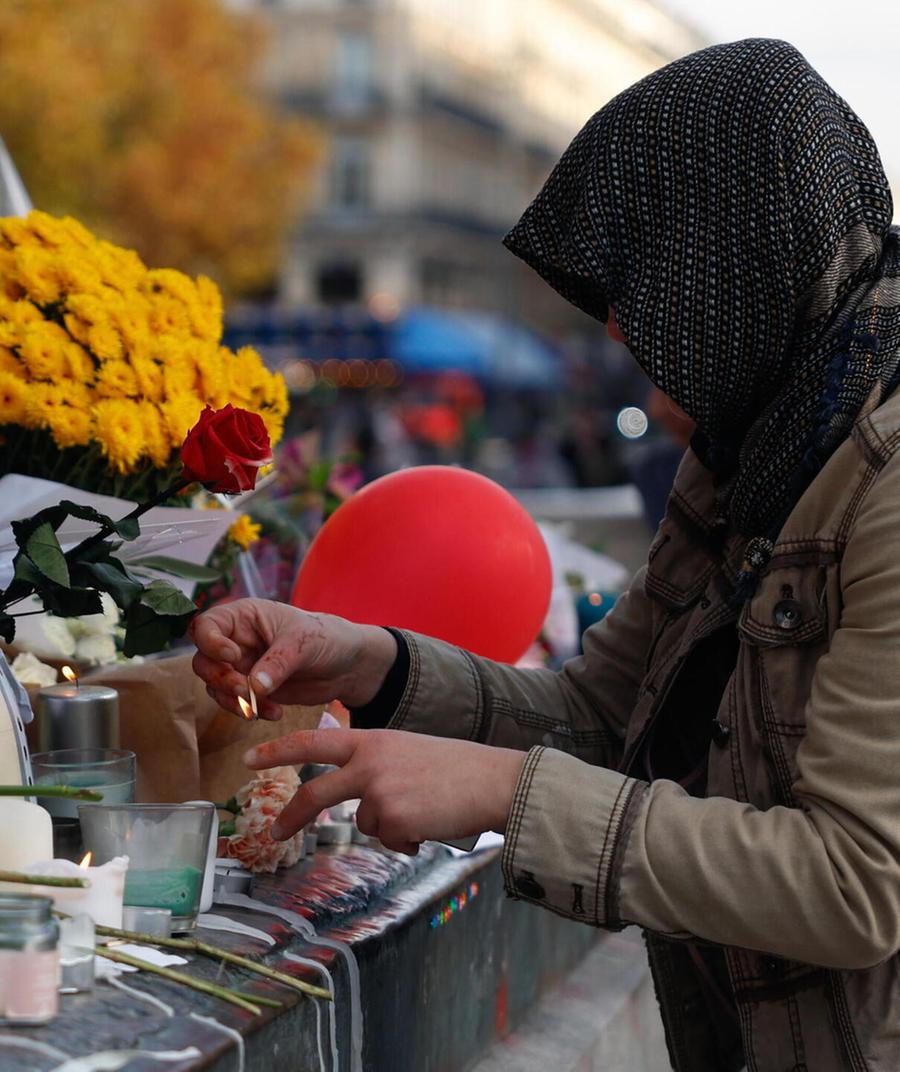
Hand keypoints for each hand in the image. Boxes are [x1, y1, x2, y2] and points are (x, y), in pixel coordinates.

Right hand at [190, 598, 397, 719]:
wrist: (348, 666)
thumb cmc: (327, 638)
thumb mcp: (304, 643)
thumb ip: (278, 662)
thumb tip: (253, 686)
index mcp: (245, 616)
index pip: (206, 624)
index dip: (211, 643)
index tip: (234, 658)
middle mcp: (237, 640)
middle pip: (204, 660)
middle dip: (221, 680)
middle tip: (247, 692)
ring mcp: (242, 666)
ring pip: (215, 686)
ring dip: (233, 701)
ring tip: (261, 709)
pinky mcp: (252, 689)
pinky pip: (235, 703)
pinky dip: (249, 711)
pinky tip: (274, 713)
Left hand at [244, 728, 526, 854]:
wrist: (492, 780)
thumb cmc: (455, 767)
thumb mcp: (406, 752)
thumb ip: (375, 767)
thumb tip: (358, 804)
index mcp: (372, 740)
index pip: (313, 741)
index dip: (278, 751)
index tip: (250, 759)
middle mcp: (369, 763)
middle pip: (316, 793)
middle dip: (290, 816)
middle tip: (273, 833)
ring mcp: (379, 792)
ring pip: (365, 824)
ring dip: (390, 826)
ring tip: (423, 809)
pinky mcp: (394, 820)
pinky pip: (389, 840)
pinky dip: (407, 839)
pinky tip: (431, 822)